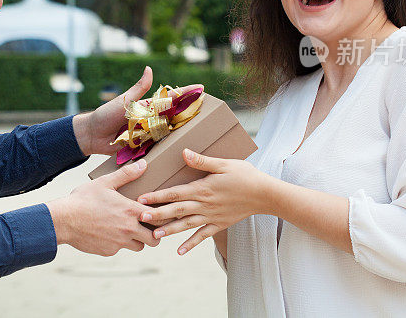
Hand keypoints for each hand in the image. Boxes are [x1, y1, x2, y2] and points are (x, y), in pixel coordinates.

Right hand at [46, 159, 159, 255]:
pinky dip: (117, 244)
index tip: (157, 214)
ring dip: (137, 240)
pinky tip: (108, 233)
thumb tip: (143, 164)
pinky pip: (119, 249)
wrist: (64, 220)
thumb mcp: (105, 182)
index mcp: (131, 211)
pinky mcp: (108, 251)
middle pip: (154, 240)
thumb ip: (126, 174)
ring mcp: (119, 243)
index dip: (161, 217)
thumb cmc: (83, 199)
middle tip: (148, 227)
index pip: (158, 218)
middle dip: (154, 234)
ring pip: (138, 247)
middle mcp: (129, 229)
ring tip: (129, 230)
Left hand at [72, 66, 202, 155]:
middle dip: (190, 112)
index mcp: (147, 106)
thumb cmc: (106, 115)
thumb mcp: (124, 100)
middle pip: (174, 116)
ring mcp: (147, 134)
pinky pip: (157, 148)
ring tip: (202, 130)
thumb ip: (139, 88)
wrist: (92, 135)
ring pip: (168, 133)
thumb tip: (149, 69)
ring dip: (182, 132)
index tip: (201, 88)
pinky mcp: (142, 147)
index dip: (185, 93)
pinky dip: (167, 149)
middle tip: (209, 110)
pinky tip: (181, 151)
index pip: (170, 98)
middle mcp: (150, 119)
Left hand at [137, 149, 277, 254]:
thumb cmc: (245, 175)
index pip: (175, 193)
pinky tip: (179, 251)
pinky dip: (191, 244)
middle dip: (157, 214)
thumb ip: (202, 161)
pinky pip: (203, 236)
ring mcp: (211, 216)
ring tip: (155, 235)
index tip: (142, 199)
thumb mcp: (224, 164)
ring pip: (186, 225)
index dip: (157, 196)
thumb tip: (184, 153)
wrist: (265, 195)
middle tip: (140, 218)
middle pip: (176, 210)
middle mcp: (204, 204)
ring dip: (170, 230)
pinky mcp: (219, 224)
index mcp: (202, 188)